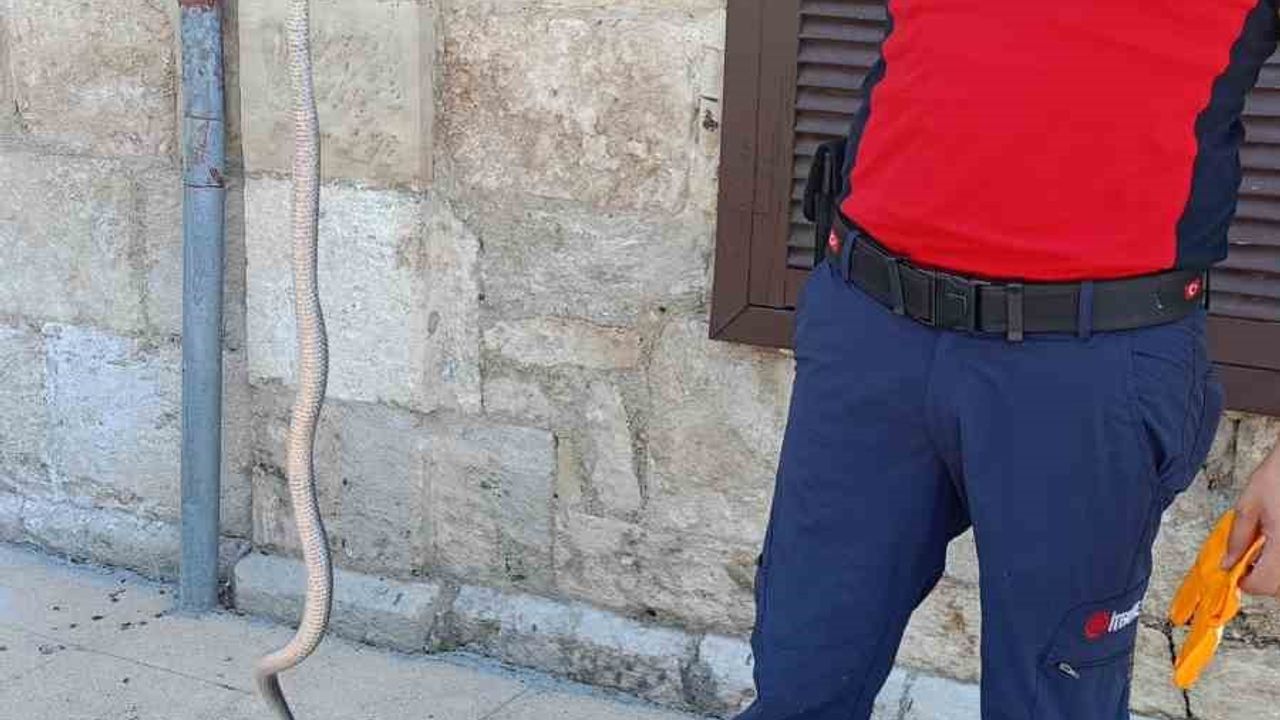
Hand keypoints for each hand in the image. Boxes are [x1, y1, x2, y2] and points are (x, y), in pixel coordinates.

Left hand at [1223, 438, 1279, 595]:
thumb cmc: (1277, 477)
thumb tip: (1227, 562)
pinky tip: (1273, 541)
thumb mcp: (1248, 506)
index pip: (1264, 584)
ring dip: (1272, 571)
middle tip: (1246, 560)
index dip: (1245, 582)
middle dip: (1261, 579)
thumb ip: (1237, 538)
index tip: (1234, 572)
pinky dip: (1279, 560)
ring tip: (1261, 548)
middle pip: (1278, 586)